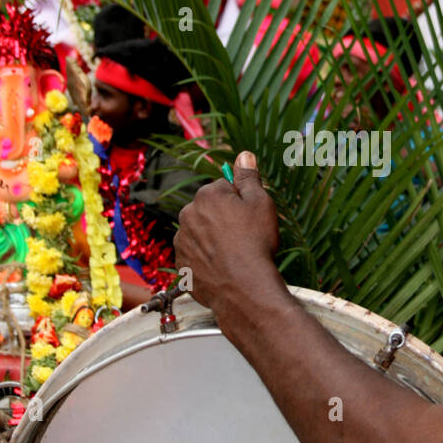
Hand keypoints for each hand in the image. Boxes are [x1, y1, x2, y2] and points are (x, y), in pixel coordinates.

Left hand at [174, 151, 280, 314]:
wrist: (244, 287)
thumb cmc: (255, 243)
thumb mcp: (261, 203)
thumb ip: (249, 177)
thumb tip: (243, 155)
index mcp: (206, 195)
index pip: (223, 187)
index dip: (239, 201)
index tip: (249, 216)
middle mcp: (187, 215)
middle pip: (208, 210)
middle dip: (223, 218)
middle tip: (244, 236)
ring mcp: (182, 242)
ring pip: (200, 234)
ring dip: (213, 239)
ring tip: (234, 254)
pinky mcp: (181, 265)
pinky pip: (195, 257)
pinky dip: (206, 260)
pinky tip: (224, 267)